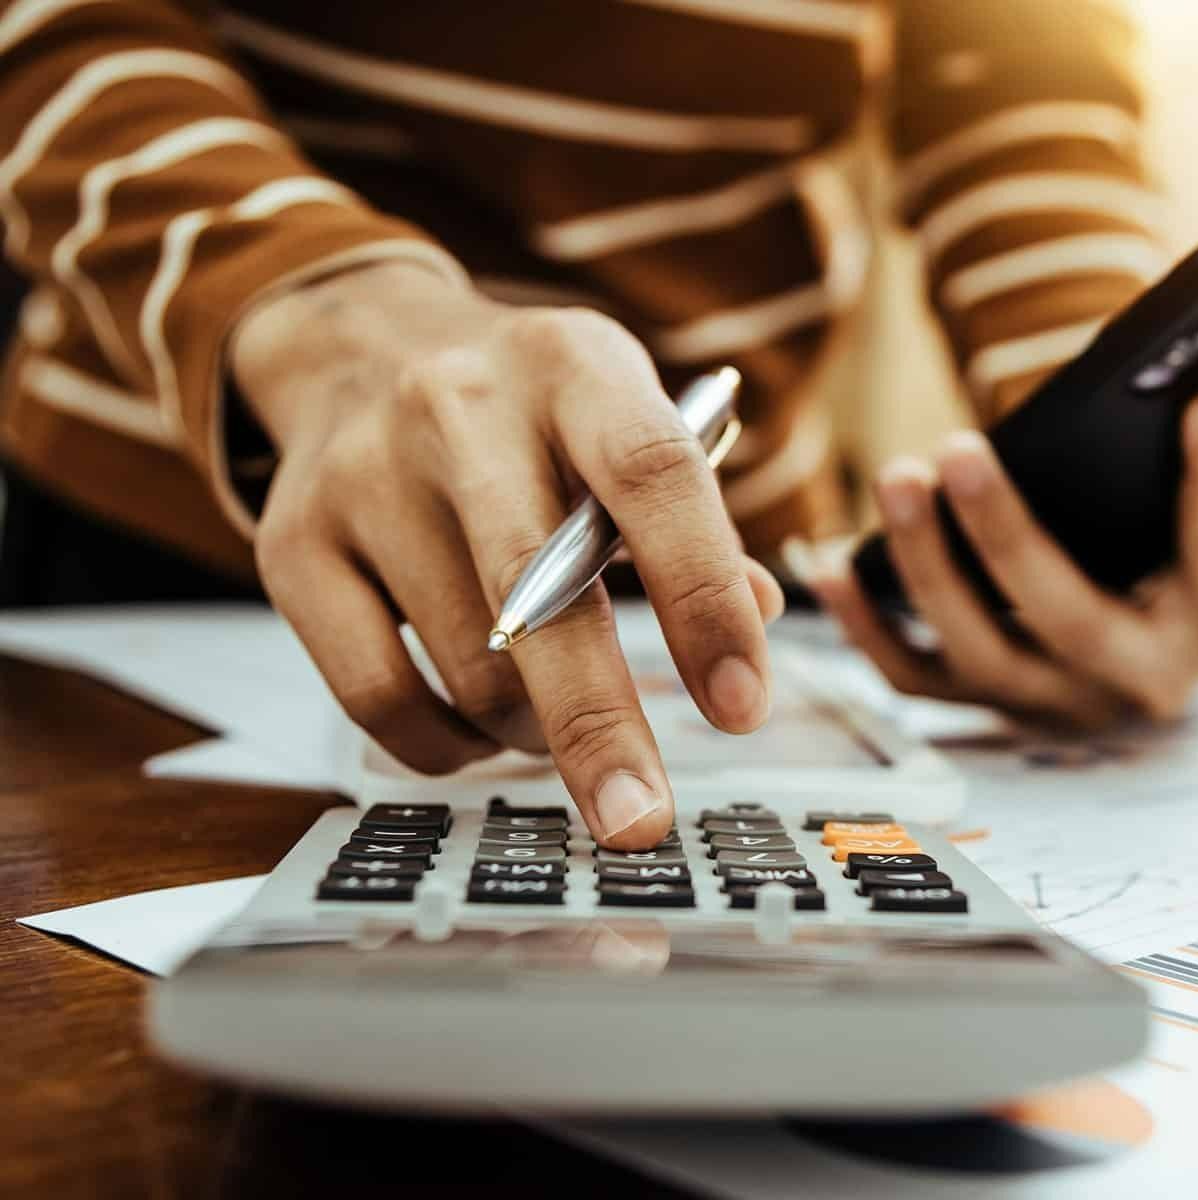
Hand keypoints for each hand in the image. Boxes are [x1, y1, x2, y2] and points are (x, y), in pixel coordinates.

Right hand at [232, 262, 781, 846]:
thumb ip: (693, 516)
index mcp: (571, 366)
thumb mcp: (622, 414)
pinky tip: (480, 731)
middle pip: (538, 595)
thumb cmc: (528, 406)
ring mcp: (364, 477)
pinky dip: (446, 747)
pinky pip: (375, 700)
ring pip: (468, 667)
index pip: (652, 479)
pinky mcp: (292, 547)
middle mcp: (458, 409)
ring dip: (533, 731)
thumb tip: (758, 615)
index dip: (705, 599)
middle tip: (640, 820)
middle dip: (599, 728)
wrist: (361, 346)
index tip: (741, 707)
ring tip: (557, 720)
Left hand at [811, 388, 1197, 726]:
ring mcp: (1055, 701)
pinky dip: (864, 625)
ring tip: (896, 478)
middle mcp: (1137, 682)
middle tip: (957, 449)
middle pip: (1066, 615)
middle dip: (1007, 535)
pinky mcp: (991, 707)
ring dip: (924, 568)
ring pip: (977, 649)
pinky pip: (914, 677)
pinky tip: (828, 560)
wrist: (1176, 675)